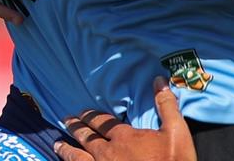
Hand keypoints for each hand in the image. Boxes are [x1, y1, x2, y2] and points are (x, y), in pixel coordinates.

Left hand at [54, 77, 196, 160]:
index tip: (81, 112)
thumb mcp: (176, 132)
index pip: (101, 122)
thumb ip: (166, 105)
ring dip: (67, 150)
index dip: (90, 116)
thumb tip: (158, 79)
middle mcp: (108, 154)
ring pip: (78, 159)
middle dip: (75, 128)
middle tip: (66, 120)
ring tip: (57, 145)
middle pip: (86, 138)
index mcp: (124, 138)